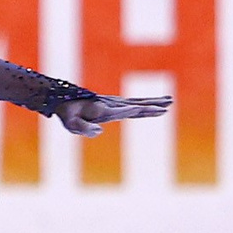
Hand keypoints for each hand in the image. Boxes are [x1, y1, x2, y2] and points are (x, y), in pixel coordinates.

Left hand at [54, 92, 172, 137]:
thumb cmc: (67, 115)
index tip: (150, 108)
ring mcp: (114, 103)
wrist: (63, 100)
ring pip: (137, 103)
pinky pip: (133, 104)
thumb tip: (99, 131)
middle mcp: (111, 105)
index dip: (134, 110)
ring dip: (153, 102)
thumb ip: (84, 128)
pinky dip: (146, 104)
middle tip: (168, 105)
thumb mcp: (72, 124)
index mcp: (102, 110)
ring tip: (169, 101)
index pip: (122, 111)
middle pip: (135, 105)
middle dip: (151, 105)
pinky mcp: (114, 104)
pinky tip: (154, 105)